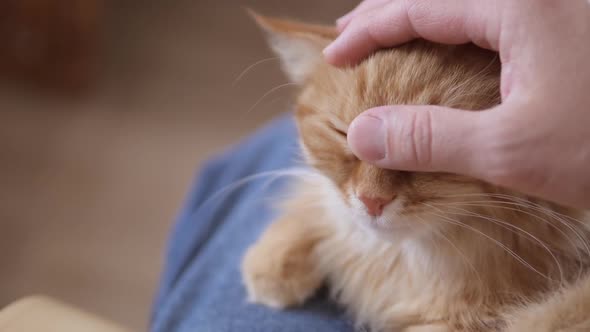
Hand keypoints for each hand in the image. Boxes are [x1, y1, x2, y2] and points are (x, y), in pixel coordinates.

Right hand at [323, 0, 589, 208]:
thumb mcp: (513, 150)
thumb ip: (430, 140)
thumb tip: (362, 134)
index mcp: (517, 4)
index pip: (417, 5)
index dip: (368, 29)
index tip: (334, 55)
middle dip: (388, 10)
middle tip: (351, 35)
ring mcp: (552, 8)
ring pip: (468, 1)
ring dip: (422, 16)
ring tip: (389, 35)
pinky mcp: (565, 26)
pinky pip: (496, 15)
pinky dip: (458, 28)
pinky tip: (449, 48)